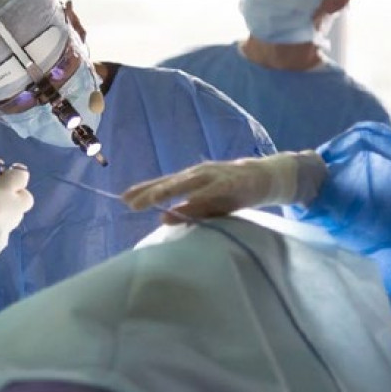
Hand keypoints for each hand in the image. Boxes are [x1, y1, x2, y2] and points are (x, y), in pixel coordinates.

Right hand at [0, 164, 33, 295]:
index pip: (21, 177)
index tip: (1, 178)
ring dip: (7, 210)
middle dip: (14, 194)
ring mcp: (4, 231)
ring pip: (17, 215)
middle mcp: (4, 212)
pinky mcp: (0, 245)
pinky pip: (7, 229)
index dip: (13, 175)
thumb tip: (0, 166)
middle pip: (26, 198)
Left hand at [122, 151, 326, 224]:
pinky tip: (185, 204)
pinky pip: (211, 192)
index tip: (124, 197)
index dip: (145, 190)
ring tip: (148, 201)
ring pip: (186, 184)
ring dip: (166, 191)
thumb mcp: (208, 202)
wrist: (267, 177)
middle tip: (127, 201)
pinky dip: (198, 198)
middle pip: (169, 182)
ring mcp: (214, 176)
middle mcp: (199, 173)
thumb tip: (162, 217)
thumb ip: (187, 209)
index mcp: (193, 178)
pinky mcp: (230, 184)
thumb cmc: (234, 192)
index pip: (164, 183)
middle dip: (149, 192)